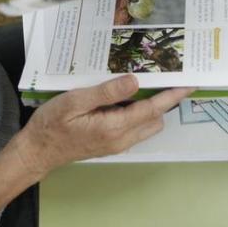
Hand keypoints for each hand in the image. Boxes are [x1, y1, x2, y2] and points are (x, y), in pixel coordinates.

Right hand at [12, 75, 193, 175]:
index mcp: (114, 127)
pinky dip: (138, 113)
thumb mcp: (75, 101)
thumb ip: (106, 92)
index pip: (152, 110)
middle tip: (164, 75)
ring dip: (150, 107)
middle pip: (155, 119)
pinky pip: (134, 128)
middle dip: (164, 100)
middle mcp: (121, 139)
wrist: (38, 150)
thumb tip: (135, 82)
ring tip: (143, 84)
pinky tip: (124, 98)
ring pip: (146, 125)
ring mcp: (117, 144)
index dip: (172, 96)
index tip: (189, 83)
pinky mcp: (111, 144)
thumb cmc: (51, 124)